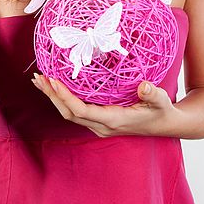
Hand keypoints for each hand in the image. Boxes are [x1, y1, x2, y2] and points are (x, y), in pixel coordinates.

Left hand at [31, 74, 176, 137]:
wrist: (165, 125)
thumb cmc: (162, 111)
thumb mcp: (162, 102)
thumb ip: (153, 94)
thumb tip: (144, 87)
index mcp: (113, 120)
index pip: (81, 111)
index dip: (65, 97)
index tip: (53, 81)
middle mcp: (102, 126)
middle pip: (69, 113)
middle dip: (52, 96)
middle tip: (38, 78)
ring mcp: (99, 125)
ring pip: (69, 113)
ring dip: (54, 97)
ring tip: (40, 81)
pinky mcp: (99, 121)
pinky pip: (76, 111)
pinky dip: (63, 99)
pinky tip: (57, 87)